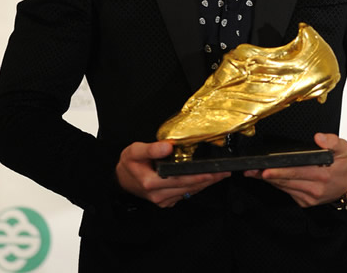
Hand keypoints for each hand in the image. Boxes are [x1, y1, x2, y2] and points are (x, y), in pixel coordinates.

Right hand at [115, 140, 229, 207]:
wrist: (121, 179)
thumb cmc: (129, 163)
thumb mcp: (134, 151)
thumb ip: (151, 148)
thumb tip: (168, 145)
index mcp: (151, 183)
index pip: (180, 180)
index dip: (198, 176)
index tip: (213, 171)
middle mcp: (158, 195)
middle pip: (188, 187)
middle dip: (208, 179)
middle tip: (225, 171)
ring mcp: (163, 200)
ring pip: (189, 192)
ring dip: (205, 183)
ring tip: (221, 174)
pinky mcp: (166, 201)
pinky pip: (185, 194)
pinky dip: (197, 186)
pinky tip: (206, 179)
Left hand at [244, 133, 346, 207]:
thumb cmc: (344, 165)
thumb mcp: (344, 148)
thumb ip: (332, 141)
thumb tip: (318, 137)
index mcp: (323, 174)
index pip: (296, 171)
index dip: (280, 171)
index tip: (266, 169)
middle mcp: (315, 188)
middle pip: (286, 180)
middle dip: (267, 175)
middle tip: (251, 170)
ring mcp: (309, 197)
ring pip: (284, 187)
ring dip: (269, 180)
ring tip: (254, 172)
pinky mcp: (305, 202)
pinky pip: (287, 192)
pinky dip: (277, 184)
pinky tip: (268, 177)